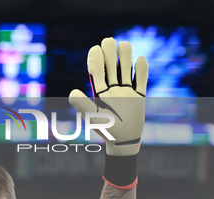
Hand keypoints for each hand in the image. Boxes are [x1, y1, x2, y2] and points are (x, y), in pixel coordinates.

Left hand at [69, 37, 147, 155]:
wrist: (123, 141)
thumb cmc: (106, 130)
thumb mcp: (93, 117)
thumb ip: (83, 104)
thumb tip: (72, 91)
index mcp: (100, 92)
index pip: (97, 72)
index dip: (95, 60)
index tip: (94, 49)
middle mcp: (112, 89)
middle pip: (111, 66)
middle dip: (109, 53)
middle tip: (108, 41)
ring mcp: (126, 91)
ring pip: (126, 69)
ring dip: (125, 56)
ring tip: (124, 45)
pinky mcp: (139, 96)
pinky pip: (141, 80)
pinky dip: (141, 70)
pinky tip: (140, 60)